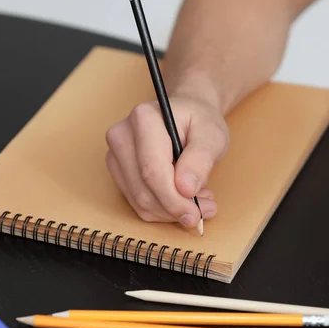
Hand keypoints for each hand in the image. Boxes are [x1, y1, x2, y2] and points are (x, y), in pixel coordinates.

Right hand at [105, 95, 228, 227]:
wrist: (187, 114)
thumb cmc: (199, 121)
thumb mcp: (212, 135)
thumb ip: (201, 159)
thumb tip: (186, 189)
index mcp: (144, 118)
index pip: (152, 170)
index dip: (174, 198)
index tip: (196, 213)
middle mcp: (122, 135)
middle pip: (143, 189)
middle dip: (175, 208)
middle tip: (206, 209)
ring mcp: (116, 154)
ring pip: (140, 200)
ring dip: (171, 211)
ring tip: (199, 202)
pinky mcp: (118, 171)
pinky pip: (137, 203)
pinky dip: (162, 209)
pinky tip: (183, 199)